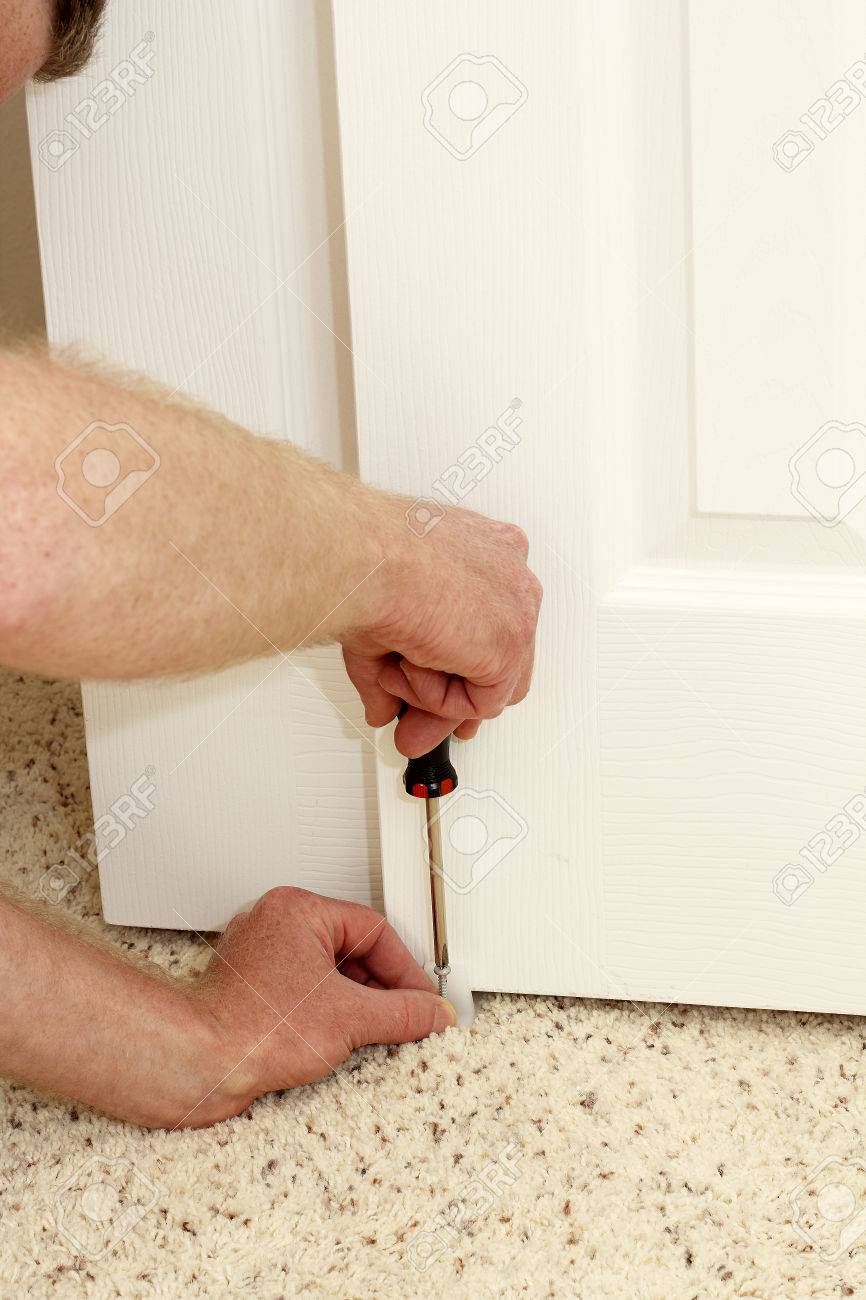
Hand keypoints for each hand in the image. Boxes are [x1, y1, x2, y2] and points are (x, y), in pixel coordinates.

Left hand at [186, 888, 455, 1125]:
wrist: (195, 1063)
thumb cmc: (249, 1029)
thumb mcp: (349, 1020)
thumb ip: (402, 1013)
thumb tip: (431, 1012)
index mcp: (298, 910)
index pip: (373, 930)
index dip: (405, 969)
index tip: (422, 1001)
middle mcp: (276, 924)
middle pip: (352, 948)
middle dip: (381, 987)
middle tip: (403, 1017)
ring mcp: (261, 956)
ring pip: (328, 971)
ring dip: (355, 1002)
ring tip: (371, 1033)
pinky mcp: (251, 989)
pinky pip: (304, 991)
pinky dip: (327, 1013)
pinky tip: (335, 1040)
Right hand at [343, 499, 542, 755]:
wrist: (366, 558)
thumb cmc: (371, 561)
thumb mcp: (386, 619)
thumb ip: (394, 666)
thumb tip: (383, 705)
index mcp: (488, 554)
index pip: (493, 626)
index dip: (466, 669)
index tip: (441, 696)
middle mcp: (511, 578)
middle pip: (500, 661)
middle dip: (456, 702)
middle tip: (419, 728)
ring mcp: (518, 611)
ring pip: (488, 684)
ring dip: (434, 695)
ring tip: (393, 670)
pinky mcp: (511, 646)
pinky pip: (480, 703)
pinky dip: (438, 700)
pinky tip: (409, 664)